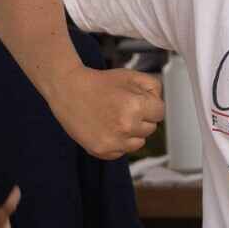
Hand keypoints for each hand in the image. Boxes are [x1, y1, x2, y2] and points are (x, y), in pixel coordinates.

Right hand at [49, 66, 164, 160]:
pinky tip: (106, 127)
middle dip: (141, 118)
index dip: (150, 104)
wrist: (68, 90)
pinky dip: (117, 142)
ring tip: (114, 117)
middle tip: (122, 107)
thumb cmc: (99, 83)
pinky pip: (121, 151)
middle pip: (150, 128)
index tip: (138, 100)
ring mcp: (113, 141)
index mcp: (136, 106)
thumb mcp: (132, 76)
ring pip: (138, 142)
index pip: (160, 113)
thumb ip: (154, 88)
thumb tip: (159, 104)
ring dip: (131, 132)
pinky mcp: (102, 151)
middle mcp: (126, 127)